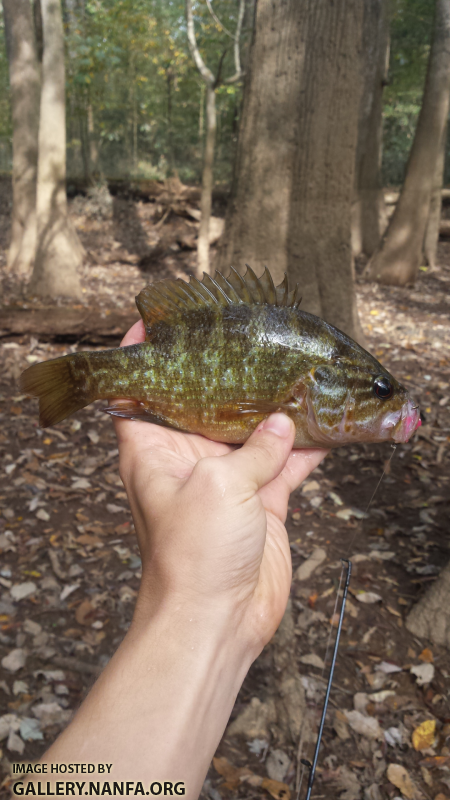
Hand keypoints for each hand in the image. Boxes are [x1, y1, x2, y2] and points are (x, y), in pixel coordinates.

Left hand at [114, 320, 327, 655]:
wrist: (216, 621)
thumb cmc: (193, 556)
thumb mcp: (219, 486)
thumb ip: (254, 449)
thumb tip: (282, 423)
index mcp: (153, 450)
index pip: (138, 392)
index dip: (145, 359)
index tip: (161, 324)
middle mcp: (187, 461)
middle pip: (204, 407)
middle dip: (226, 379)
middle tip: (250, 341)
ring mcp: (226, 482)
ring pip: (250, 435)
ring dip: (272, 413)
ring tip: (295, 377)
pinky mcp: (258, 504)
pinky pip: (282, 466)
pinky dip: (302, 449)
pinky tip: (322, 426)